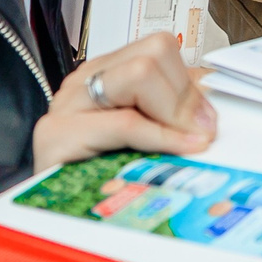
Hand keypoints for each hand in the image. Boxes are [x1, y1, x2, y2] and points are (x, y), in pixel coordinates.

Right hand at [32, 32, 217, 169]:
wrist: (48, 213)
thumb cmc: (99, 176)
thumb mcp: (144, 136)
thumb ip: (172, 113)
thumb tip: (212, 110)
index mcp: (106, 71)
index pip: (160, 48)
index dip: (191, 83)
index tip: (208, 120)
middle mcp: (86, 79)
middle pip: (154, 52)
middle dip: (185, 94)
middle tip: (200, 133)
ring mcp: (68, 103)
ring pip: (140, 74)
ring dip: (174, 112)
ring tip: (189, 143)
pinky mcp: (57, 134)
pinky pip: (125, 123)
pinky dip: (161, 137)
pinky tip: (180, 149)